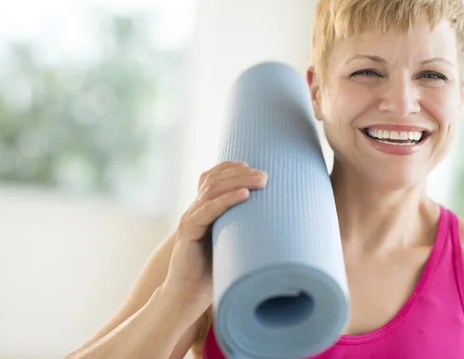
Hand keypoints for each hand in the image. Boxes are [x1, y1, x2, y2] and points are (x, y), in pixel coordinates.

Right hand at [164, 161, 267, 316]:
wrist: (186, 296)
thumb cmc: (211, 272)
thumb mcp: (230, 244)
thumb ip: (242, 229)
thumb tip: (277, 223)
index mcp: (202, 209)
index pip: (211, 177)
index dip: (231, 167)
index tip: (254, 166)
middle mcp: (194, 210)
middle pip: (214, 179)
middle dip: (241, 172)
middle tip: (265, 175)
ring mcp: (189, 219)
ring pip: (212, 190)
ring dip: (238, 181)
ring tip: (261, 181)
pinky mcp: (188, 233)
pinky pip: (207, 211)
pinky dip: (226, 200)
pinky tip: (244, 195)